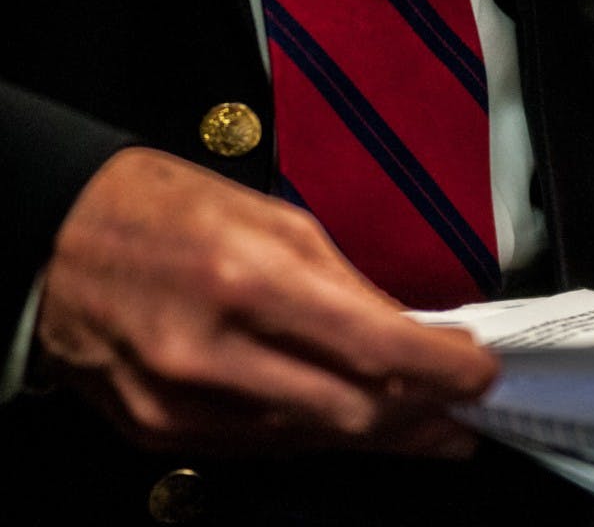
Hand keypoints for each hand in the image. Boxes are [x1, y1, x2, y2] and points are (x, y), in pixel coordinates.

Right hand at [36, 148, 497, 455]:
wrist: (51, 243)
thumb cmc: (163, 210)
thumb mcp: (270, 220)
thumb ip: (344, 286)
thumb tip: (406, 334)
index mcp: (246, 280)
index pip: (376, 350)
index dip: (444, 370)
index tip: (481, 372)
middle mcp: (213, 356)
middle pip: (354, 414)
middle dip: (424, 415)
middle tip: (466, 409)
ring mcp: (183, 407)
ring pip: (315, 441)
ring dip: (381, 432)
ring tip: (428, 423)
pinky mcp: (162, 432)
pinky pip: (267, 445)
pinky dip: (320, 433)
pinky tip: (354, 420)